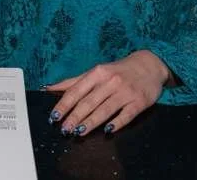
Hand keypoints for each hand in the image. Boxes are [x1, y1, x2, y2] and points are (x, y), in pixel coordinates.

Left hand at [44, 50, 169, 136]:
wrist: (149, 65)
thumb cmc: (118, 70)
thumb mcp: (96, 71)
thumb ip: (73, 81)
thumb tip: (48, 88)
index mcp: (98, 73)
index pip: (76, 90)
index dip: (64, 104)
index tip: (54, 116)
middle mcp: (110, 81)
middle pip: (89, 102)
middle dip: (75, 116)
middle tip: (64, 129)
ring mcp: (125, 92)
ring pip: (105, 109)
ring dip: (91, 122)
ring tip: (78, 132)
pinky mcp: (139, 102)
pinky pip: (127, 115)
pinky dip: (117, 122)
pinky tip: (107, 130)